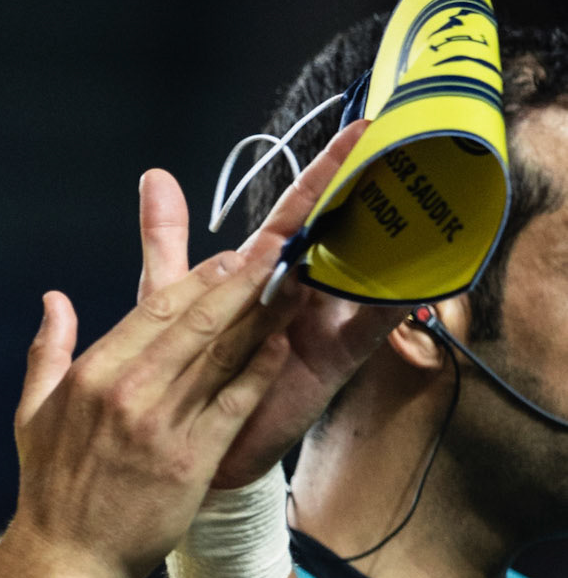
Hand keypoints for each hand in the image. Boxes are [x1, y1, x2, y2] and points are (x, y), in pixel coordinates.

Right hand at [4, 125, 361, 577]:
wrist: (62, 562)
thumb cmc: (50, 490)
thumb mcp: (33, 412)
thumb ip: (49, 350)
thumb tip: (54, 300)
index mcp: (94, 373)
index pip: (156, 308)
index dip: (201, 275)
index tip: (234, 252)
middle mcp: (129, 390)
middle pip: (197, 317)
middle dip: (245, 275)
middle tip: (286, 240)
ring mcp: (161, 425)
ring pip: (222, 352)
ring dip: (264, 311)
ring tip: (301, 275)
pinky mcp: (189, 460)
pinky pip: (234, 404)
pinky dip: (259, 371)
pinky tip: (284, 344)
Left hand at [134, 125, 408, 486]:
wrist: (183, 451)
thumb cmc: (182, 377)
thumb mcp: (164, 301)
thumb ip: (167, 243)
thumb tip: (155, 177)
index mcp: (259, 276)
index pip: (293, 213)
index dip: (321, 171)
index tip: (356, 126)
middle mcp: (295, 294)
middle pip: (336, 232)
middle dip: (367, 190)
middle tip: (403, 145)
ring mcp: (317, 325)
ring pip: (359, 269)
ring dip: (389, 233)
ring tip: (422, 192)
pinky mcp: (331, 361)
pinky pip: (369, 327)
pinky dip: (391, 301)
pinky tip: (417, 273)